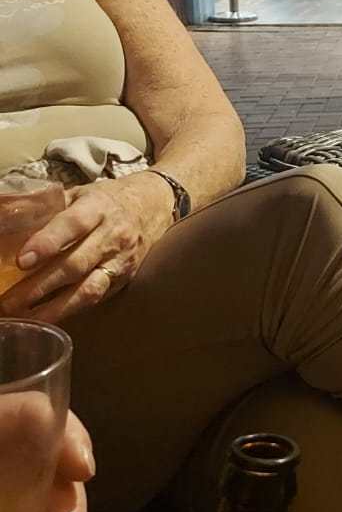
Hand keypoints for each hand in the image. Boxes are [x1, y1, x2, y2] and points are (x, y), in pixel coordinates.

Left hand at [0, 172, 173, 323]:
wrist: (156, 204)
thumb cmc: (108, 199)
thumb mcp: (79, 193)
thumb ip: (44, 205)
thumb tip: (3, 214)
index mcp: (98, 208)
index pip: (73, 225)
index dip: (48, 243)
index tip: (22, 260)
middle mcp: (113, 235)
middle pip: (75, 264)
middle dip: (38, 287)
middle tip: (7, 302)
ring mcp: (120, 260)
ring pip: (88, 289)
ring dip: (53, 308)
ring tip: (23, 319)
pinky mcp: (124, 278)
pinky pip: (96, 298)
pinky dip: (70, 311)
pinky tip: (46, 318)